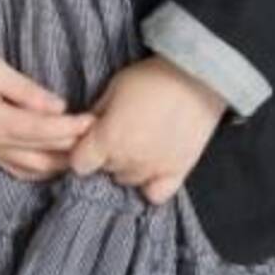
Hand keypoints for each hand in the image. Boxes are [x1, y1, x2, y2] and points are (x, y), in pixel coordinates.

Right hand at [0, 34, 95, 181]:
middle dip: (74, 148)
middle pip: (44, 155)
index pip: (42, 131)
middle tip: (101, 136)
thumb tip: (59, 106)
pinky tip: (59, 161)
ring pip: (36, 169)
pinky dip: (45, 170)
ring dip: (62, 162)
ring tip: (86, 149)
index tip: (95, 120)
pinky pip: (22, 170)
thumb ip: (26, 90)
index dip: (72, 128)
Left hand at [69, 55, 227, 203]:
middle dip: (105, 154)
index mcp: (107, 140)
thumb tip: (87, 128)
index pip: (79, 164)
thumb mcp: (112, 88)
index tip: (89, 139)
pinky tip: (152, 166)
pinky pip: (155, 195)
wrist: (195, 81)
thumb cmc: (149, 79)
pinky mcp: (178, 174)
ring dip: (127, 165)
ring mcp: (153, 171)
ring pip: (127, 180)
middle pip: (104, 170)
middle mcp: (127, 161)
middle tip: (120, 131)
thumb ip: (96, 114)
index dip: (81, 151)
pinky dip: (150, 184)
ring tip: (139, 142)